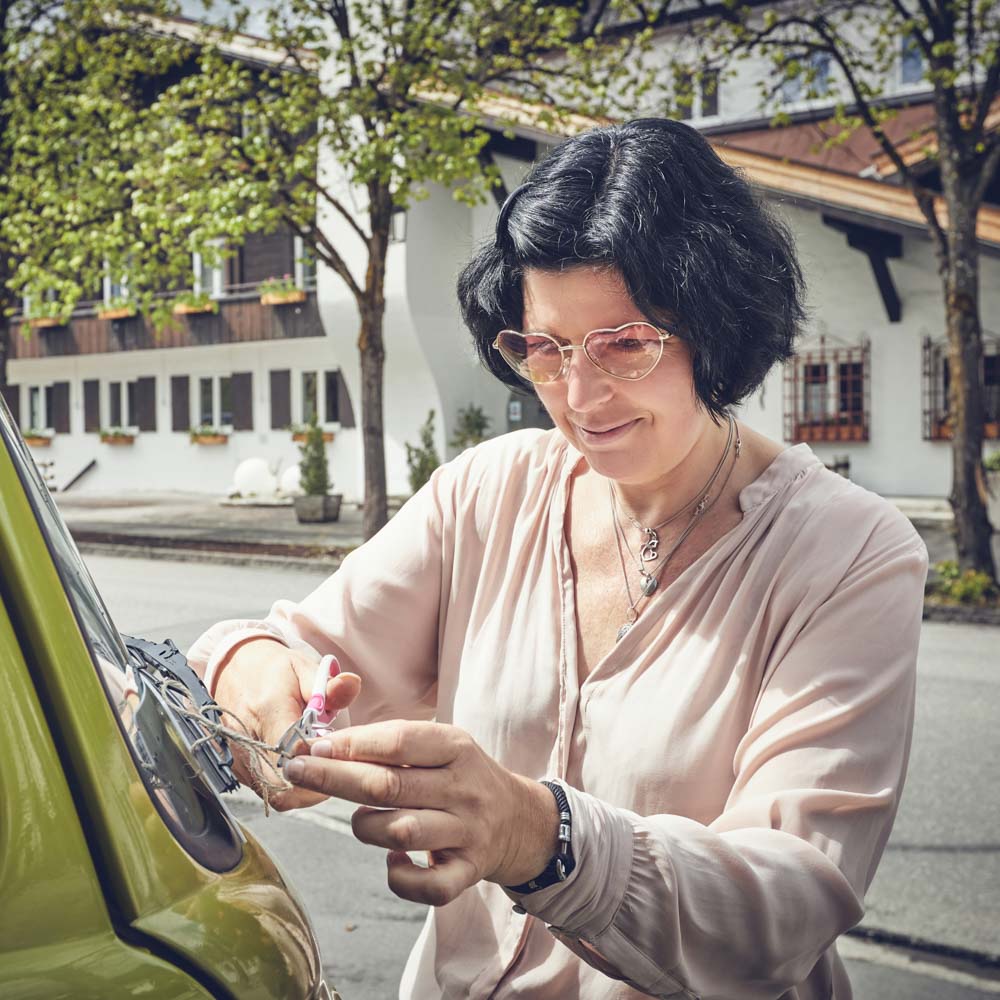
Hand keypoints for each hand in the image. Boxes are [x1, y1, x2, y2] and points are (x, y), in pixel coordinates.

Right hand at [213, 637, 360, 810]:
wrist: (235, 671)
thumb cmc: (275, 672)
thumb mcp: (305, 669)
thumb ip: (330, 686)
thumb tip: (352, 684)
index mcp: (268, 709)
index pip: (295, 753)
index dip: (320, 760)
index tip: (336, 752)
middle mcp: (246, 739)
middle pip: (285, 784)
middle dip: (316, 782)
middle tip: (332, 764)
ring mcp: (237, 758)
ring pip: (276, 794)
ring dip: (303, 787)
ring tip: (317, 762)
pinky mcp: (236, 770)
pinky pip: (266, 790)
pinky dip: (288, 785)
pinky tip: (301, 765)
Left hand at [283, 721, 559, 905]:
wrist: (520, 820)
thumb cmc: (462, 776)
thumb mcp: (441, 745)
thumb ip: (392, 743)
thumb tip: (328, 745)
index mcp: (457, 748)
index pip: (399, 742)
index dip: (353, 744)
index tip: (315, 746)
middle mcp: (464, 789)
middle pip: (389, 786)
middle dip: (335, 778)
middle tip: (298, 770)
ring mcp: (469, 833)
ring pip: (401, 833)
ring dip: (366, 827)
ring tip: (363, 820)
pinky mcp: (469, 873)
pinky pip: (428, 886)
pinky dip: (400, 877)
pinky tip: (393, 860)